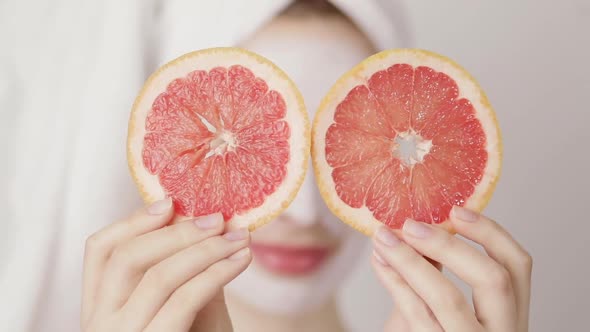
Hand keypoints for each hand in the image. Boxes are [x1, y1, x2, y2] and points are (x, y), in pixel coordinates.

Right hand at [81, 198, 251, 331]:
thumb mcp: (185, 308)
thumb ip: (186, 271)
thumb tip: (205, 222)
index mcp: (100, 307)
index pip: (99, 251)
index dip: (133, 220)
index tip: (170, 201)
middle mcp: (99, 323)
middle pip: (126, 257)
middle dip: (176, 231)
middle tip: (218, 218)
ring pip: (157, 275)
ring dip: (206, 249)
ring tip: (240, 238)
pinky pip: (184, 300)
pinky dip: (217, 272)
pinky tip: (242, 260)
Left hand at [371, 206, 531, 331]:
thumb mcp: (444, 310)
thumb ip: (438, 275)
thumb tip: (417, 229)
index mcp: (511, 316)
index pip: (518, 266)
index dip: (491, 233)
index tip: (456, 208)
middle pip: (493, 279)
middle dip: (448, 244)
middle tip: (409, 224)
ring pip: (448, 298)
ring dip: (409, 261)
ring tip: (381, 238)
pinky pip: (416, 316)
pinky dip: (395, 283)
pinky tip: (380, 263)